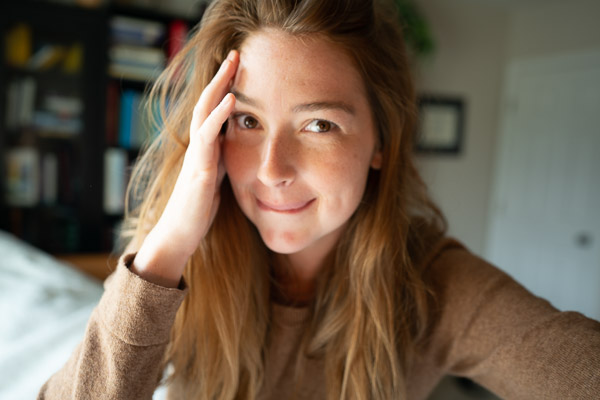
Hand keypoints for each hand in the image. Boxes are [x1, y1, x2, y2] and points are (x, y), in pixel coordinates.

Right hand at [132, 50, 238, 286]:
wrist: (180, 236)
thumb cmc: (198, 211)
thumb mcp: (216, 180)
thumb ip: (222, 161)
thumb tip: (236, 149)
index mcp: (205, 149)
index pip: (213, 112)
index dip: (225, 90)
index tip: (239, 70)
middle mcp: (198, 148)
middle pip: (207, 103)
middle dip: (222, 78)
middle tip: (235, 53)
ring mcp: (197, 157)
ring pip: (204, 113)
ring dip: (219, 87)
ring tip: (232, 64)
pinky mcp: (199, 171)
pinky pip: (208, 138)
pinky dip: (219, 116)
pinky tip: (232, 100)